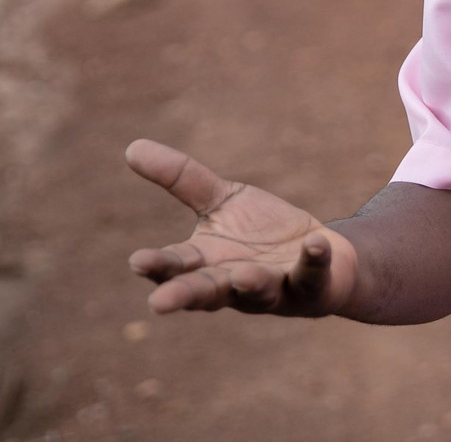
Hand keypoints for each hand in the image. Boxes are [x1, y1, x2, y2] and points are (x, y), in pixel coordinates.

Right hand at [124, 138, 358, 314]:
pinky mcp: (312, 285)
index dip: (157, 265)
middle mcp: (234, 283)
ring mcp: (273, 288)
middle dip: (184, 295)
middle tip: (159, 304)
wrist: (319, 253)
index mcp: (206, 262)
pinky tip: (315, 243)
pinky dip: (313, 260)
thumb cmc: (259, 233)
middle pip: (205, 291)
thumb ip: (180, 179)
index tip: (138, 261)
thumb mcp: (220, 200)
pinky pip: (312, 275)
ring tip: (244, 276)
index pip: (176, 266)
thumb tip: (131, 147)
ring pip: (257, 291)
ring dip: (250, 284)